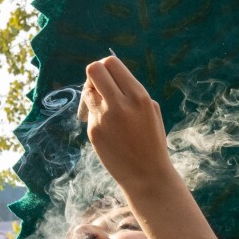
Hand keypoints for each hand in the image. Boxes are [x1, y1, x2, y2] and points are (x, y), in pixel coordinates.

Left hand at [81, 56, 174, 191]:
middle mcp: (120, 104)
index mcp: (139, 96)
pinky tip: (109, 132)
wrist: (147, 175)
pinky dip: (96, 117)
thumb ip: (132, 92)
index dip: (107, 67)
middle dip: (94, 76)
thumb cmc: (152, 141)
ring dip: (92, 96)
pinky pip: (90, 114)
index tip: (109, 79)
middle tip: (100, 88)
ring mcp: (104, 118)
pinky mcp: (94, 132)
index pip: (111, 63)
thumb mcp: (151, 110)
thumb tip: (109, 79)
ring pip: (87, 92)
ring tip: (104, 110)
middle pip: (93, 70)